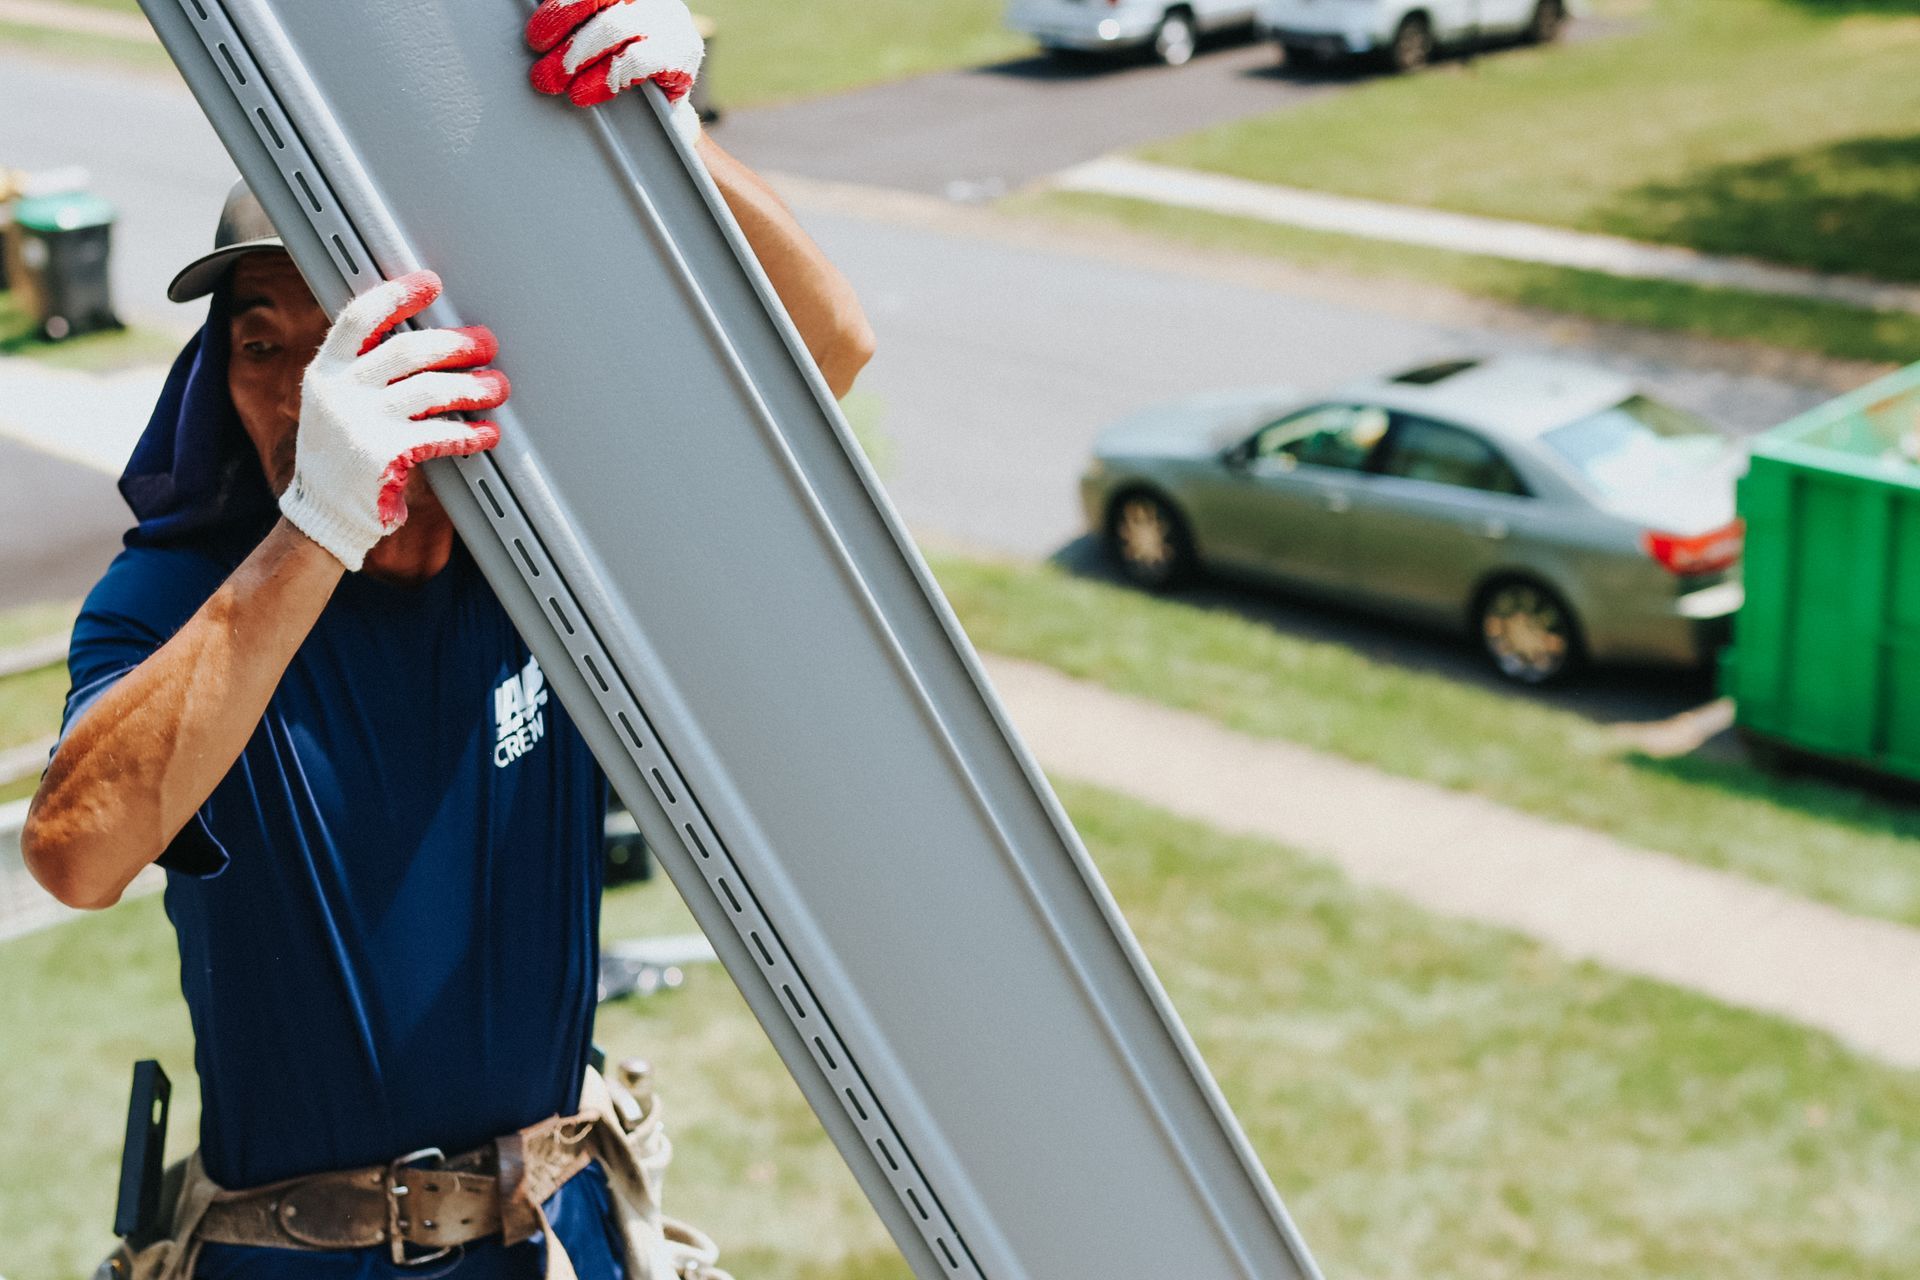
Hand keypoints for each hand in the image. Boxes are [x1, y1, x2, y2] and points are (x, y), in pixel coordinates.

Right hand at [280, 271, 506, 570]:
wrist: (324, 515)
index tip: (430, 285)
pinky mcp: (383, 457)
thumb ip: (365, 371)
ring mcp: (359, 424)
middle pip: (407, 351)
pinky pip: (439, 436)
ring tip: (497, 387)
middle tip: (485, 343)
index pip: (359, 319)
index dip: (397, 297)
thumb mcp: (334, 403)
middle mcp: (339, 392)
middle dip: (454, 344)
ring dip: (472, 387)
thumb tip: (424, 341)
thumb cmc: (340, 455)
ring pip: (430, 391)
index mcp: (326, 371)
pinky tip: (488, 432)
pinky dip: (469, 433)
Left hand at [526, 0, 704, 109]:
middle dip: (566, 43)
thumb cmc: (622, 63)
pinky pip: (640, 60)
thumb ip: (576, 25)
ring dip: (580, 60)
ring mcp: (670, 19)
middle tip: (543, 73)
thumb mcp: (595, 35)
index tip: (536, 39)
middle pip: (599, 5)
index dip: (560, 10)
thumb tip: (538, 38)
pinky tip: (590, 92)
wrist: (663, 106)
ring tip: (563, 86)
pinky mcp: (685, 51)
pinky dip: (609, 77)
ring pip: (614, 29)